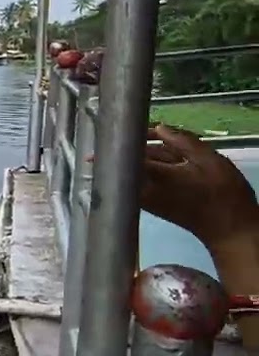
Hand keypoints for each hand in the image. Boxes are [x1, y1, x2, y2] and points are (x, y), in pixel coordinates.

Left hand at [141, 124, 258, 250]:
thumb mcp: (208, 159)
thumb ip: (182, 141)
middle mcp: (142, 188)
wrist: (228, 229)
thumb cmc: (222, 193)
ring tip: (175, 154)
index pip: (127, 152)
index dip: (131, 136)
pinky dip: (154, 171)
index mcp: (153, 175)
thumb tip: (159, 127)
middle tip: (167, 140)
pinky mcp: (151, 206)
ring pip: (139, 170)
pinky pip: (143, 181)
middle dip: (146, 147)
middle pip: (132, 160)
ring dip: (152, 159)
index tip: (140, 126)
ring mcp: (144, 199)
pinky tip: (173, 167)